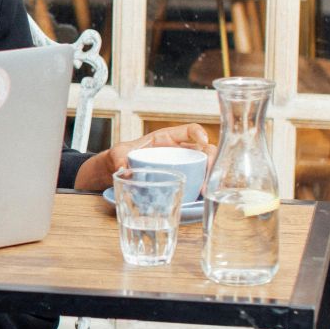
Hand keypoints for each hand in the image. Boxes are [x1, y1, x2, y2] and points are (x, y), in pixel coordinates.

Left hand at [74, 123, 216, 191]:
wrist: (119, 170)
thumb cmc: (121, 156)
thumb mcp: (119, 154)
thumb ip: (120, 158)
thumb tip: (124, 170)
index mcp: (167, 138)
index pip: (189, 130)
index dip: (199, 133)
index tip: (202, 141)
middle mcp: (179, 151)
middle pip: (205, 149)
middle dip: (211, 159)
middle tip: (208, 173)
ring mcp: (183, 166)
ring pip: (205, 167)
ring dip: (209, 177)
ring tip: (204, 190)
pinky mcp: (182, 180)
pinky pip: (197, 182)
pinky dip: (201, 189)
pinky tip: (201, 198)